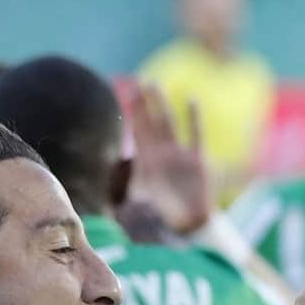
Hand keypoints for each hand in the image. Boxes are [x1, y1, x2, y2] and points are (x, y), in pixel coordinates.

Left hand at [129, 83, 214, 233]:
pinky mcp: (196, 160)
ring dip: (160, 105)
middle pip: (150, 123)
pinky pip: (195, 135)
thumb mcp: (145, 205)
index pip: (137, 133)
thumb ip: (129, 196)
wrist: (191, 225)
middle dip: (143, 103)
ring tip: (154, 84)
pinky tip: (191, 101)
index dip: (131, 115)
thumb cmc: (168, 216)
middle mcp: (162, 156)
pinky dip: (194, 119)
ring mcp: (179, 156)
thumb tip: (107, 202)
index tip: (123, 96)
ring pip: (168, 124)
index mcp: (148, 164)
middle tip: (136, 80)